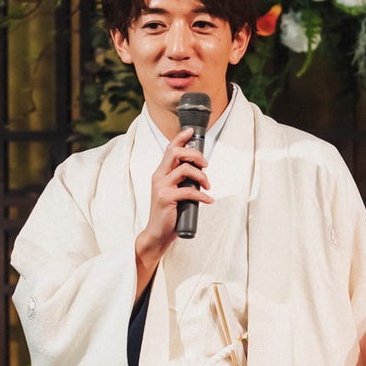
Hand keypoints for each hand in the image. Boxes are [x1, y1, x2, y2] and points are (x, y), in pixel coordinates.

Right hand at [134, 129, 211, 294]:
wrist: (158, 233)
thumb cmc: (169, 213)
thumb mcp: (175, 192)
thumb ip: (182, 181)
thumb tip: (201, 174)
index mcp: (160, 173)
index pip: (169, 149)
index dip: (180, 137)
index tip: (191, 131)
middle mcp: (159, 176)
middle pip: (177, 152)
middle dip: (195, 154)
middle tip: (206, 165)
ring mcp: (161, 187)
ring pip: (185, 169)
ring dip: (202, 176)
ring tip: (208, 186)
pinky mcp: (166, 198)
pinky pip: (189, 191)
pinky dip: (202, 196)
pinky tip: (208, 200)